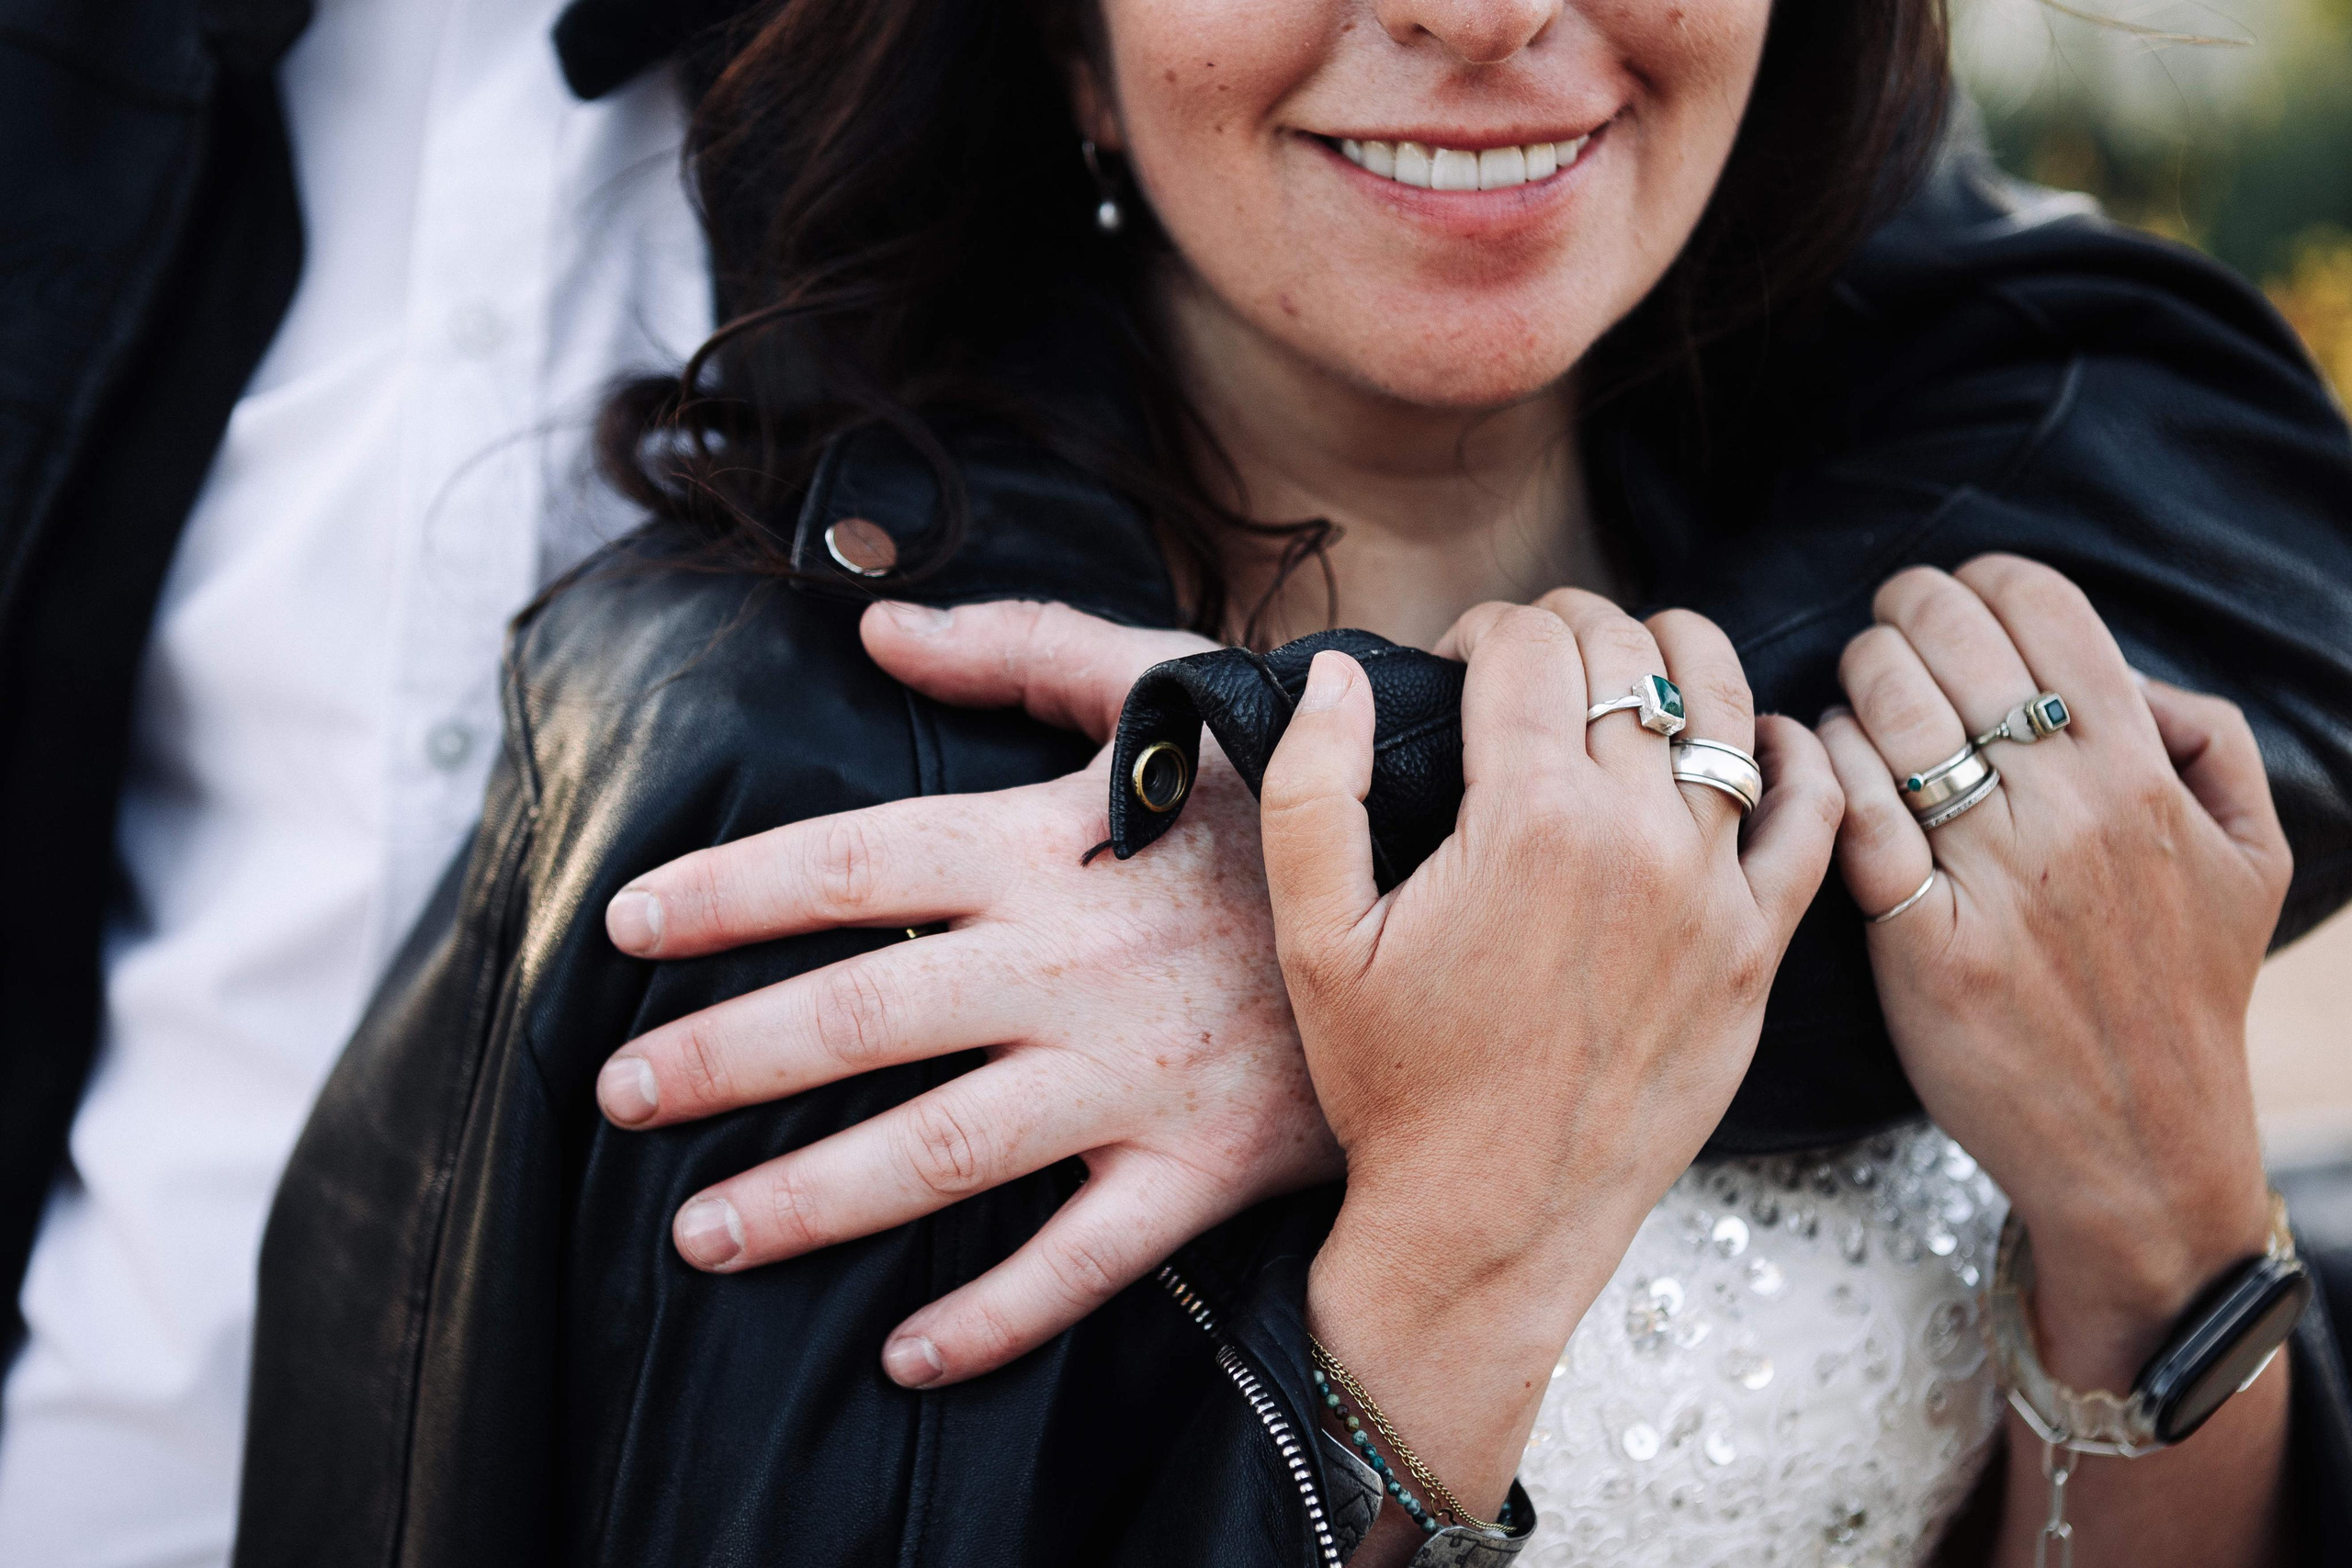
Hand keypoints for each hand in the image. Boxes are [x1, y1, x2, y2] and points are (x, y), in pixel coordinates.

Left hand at [596, 600, 1338, 1386]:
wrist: (1454, 883)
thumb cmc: (1284, 781)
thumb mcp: (1165, 680)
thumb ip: (1019, 645)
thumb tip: (877, 625)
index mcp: (1050, 841)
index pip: (851, 865)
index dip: (726, 894)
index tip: (624, 928)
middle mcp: (1073, 964)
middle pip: (862, 1016)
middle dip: (722, 1059)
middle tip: (620, 1094)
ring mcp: (1136, 1077)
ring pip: (941, 1151)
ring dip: (808, 1200)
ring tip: (700, 1233)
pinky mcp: (1202, 1167)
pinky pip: (1083, 1261)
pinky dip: (994, 1318)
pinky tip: (902, 1354)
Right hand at [1263, 592, 1840, 1539]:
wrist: (1491, 1220)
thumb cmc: (1394, 1084)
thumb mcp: (1313, 936)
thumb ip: (1311, 785)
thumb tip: (1337, 672)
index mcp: (1528, 818)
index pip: (1527, 642)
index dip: (1479, 630)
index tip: (1454, 665)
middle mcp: (1638, 836)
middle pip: (1624, 653)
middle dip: (1565, 630)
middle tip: (1526, 669)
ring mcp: (1713, 891)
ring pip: (1723, 703)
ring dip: (1672, 660)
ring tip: (1627, 680)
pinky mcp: (1757, 946)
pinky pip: (1814, 813)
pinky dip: (1794, 753)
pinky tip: (1755, 738)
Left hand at [1819, 556, 2290, 1390]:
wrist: (2141, 1146)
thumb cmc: (2184, 992)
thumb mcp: (2252, 855)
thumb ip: (2212, 742)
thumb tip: (2131, 674)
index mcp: (2143, 775)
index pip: (2045, 611)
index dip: (1983, 581)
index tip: (1956, 595)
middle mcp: (2070, 814)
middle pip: (1952, 647)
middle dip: (1904, 614)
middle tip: (1889, 626)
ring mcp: (1995, 878)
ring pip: (1894, 720)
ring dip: (1859, 680)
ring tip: (1858, 689)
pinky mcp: (1923, 942)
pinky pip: (1855, 818)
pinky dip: (1824, 769)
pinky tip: (1817, 757)